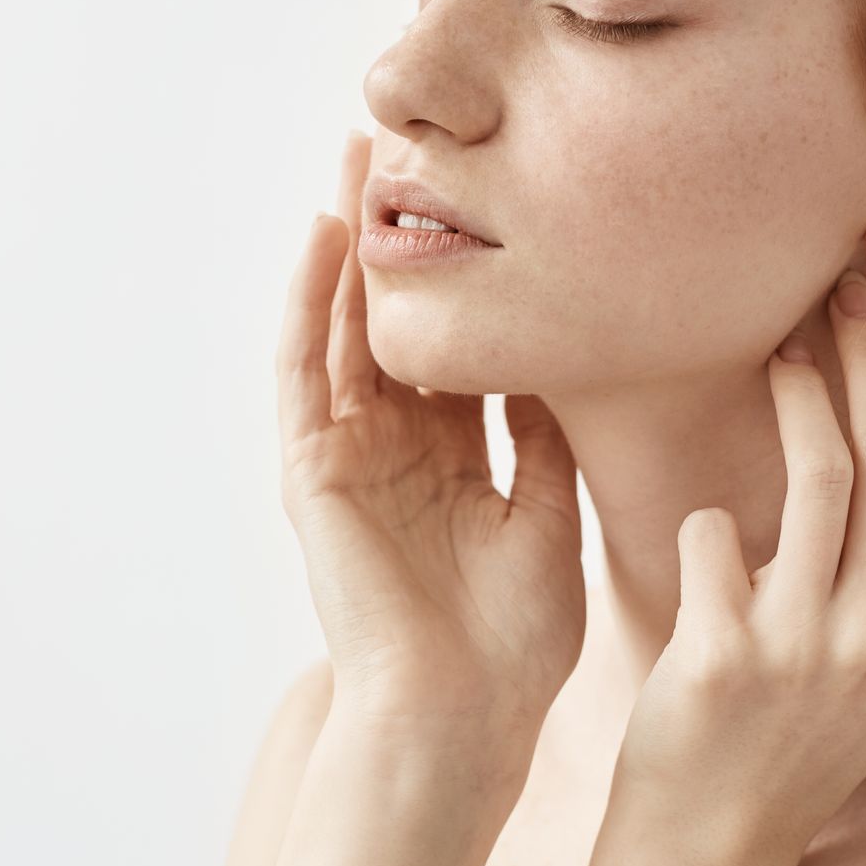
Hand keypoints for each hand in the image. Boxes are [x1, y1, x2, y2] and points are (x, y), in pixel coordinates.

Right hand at [275, 130, 584, 747]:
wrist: (464, 718)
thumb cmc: (512, 644)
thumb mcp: (549, 517)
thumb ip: (544, 440)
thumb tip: (561, 360)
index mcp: (452, 464)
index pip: (454, 347)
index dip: (468, 278)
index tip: (489, 203)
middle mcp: (394, 452)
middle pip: (392, 322)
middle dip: (399, 239)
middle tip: (408, 148)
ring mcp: (348, 459)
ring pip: (342, 330)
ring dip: (347, 246)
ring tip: (357, 158)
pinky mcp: (312, 472)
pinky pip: (304, 372)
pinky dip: (308, 304)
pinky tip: (320, 235)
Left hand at [611, 269, 865, 861]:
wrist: (715, 839)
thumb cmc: (786, 733)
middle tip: (844, 295)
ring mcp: (813, 644)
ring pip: (821, 475)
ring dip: (798, 393)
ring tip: (777, 349)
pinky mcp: (729, 652)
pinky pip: (715, 533)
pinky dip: (706, 522)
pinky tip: (701, 539)